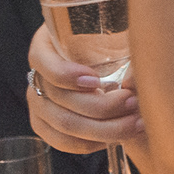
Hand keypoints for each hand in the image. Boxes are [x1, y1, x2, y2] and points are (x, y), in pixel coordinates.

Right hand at [26, 26, 141, 157]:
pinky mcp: (46, 127)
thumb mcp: (113, 31)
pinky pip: (64, 142)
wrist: (101, 52)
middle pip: (61, 100)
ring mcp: (38, 105)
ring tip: (137, 123)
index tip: (97, 80)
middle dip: (102, 106)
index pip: (45, 64)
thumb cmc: (110, 36)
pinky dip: (93, 142)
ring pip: (65, 126)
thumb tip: (132, 80)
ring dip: (104, 129)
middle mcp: (36, 78)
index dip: (67, 75)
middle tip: (134, 102)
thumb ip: (121, 45)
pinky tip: (118, 136)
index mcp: (45, 47)